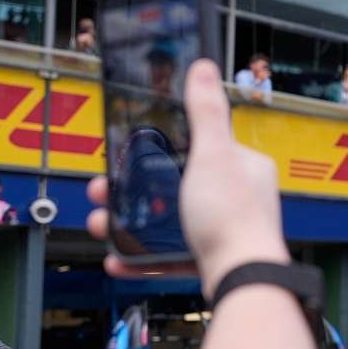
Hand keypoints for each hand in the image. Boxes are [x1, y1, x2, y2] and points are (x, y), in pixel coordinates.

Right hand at [87, 59, 288, 296]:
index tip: (132, 153)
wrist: (242, 279)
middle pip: (175, 184)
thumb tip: (204, 69)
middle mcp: (238, 196)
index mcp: (244, 167)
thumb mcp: (212, 154)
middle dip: (133, 188)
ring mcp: (225, 228)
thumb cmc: (233, 219)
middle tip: (104, 189)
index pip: (199, 146)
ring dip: (129, 222)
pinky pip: (171, 253)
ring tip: (103, 222)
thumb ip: (205, 112)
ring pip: (168, 220)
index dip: (162, 148)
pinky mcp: (212, 258)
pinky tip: (121, 256)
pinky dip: (143, 255)